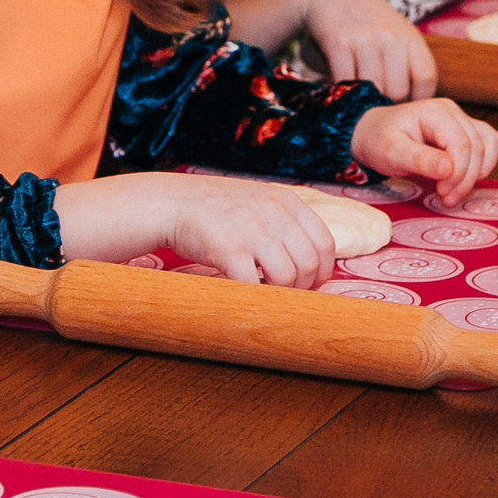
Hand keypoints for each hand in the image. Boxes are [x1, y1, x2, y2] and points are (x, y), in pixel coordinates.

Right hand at [157, 174, 338, 286]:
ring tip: (264, 294)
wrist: (172, 202)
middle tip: (286, 295)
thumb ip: (286, 222)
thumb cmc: (217, 209)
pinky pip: (254, 285)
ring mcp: (252, 229)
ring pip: (288, 278)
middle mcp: (274, 212)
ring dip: (279, 295)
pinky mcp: (229, 248)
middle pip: (310, 264)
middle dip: (303, 288)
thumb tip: (314, 262)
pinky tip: (244, 292)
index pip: (326, 243)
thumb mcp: (260, 201)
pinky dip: (253, 297)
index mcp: (287, 200)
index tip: (311, 284)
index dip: (323, 271)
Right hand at [297, 0, 435, 99]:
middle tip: (374, 105)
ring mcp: (365, 39)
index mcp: (410, 37)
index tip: (403, 105)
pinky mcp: (338, 42)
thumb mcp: (395, 33)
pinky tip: (339, 85)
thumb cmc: (366, 19)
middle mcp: (391, 37)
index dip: (417, 99)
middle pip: (398, 90)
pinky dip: (341, 89)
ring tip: (356, 96)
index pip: (427, 78)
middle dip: (386, 103)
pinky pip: (345, 79)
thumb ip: (406, 63)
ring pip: (371, 88)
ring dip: (362, 98)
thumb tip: (410, 107)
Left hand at [351, 99, 497, 206]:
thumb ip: (419, 160)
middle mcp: (452, 112)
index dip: (458, 173)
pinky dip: (482, 166)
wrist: (373, 134)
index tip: (442, 193)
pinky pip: (488, 146)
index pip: (461, 143)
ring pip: (488, 145)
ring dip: (476, 173)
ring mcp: (461, 120)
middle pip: (477, 147)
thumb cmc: (379, 141)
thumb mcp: (392, 153)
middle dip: (464, 179)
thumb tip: (448, 169)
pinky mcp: (465, 131)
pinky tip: (462, 181)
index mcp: (435, 112)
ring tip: (453, 191)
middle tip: (445, 198)